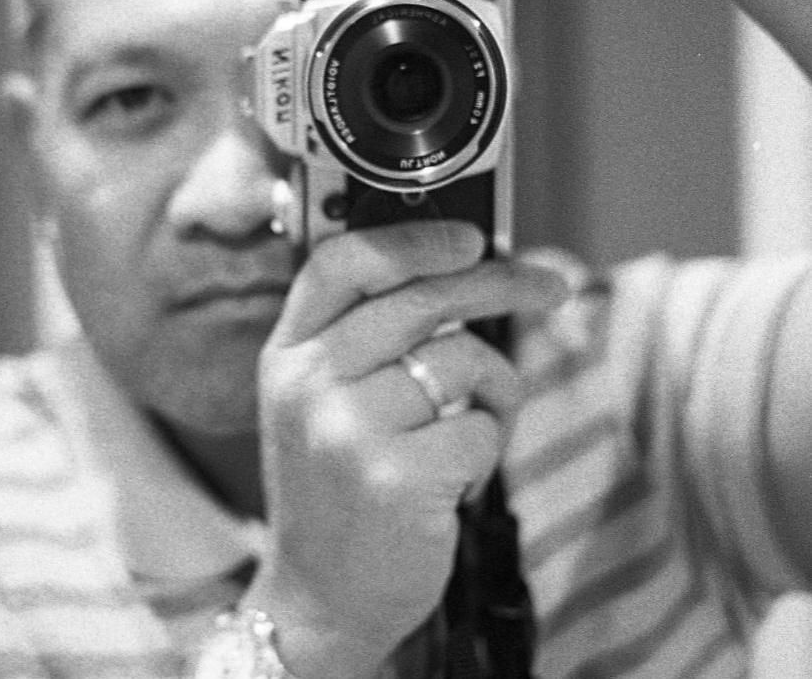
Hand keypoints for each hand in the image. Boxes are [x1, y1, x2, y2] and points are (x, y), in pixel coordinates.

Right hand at [245, 220, 568, 677]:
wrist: (318, 598)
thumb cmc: (334, 490)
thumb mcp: (318, 402)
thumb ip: (363, 339)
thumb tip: (459, 275)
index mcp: (289, 355)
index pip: (343, 264)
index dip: (413, 238)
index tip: (469, 237)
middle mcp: (310, 384)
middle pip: (422, 299)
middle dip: (500, 283)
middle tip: (547, 284)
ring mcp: (350, 430)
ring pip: (466, 362)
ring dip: (493, 393)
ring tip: (469, 432)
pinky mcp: (398, 479)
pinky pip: (483, 427)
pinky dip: (488, 448)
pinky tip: (454, 481)